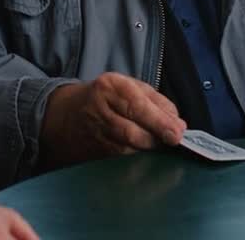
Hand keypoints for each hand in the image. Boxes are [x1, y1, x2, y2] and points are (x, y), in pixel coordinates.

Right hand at [40, 72, 185, 168]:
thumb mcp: (130, 86)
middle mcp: (99, 110)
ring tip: (157, 143)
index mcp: (110, 87)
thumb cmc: (106, 98)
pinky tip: (142, 151)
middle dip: (156, 138)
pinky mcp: (93, 152)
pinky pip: (120, 159)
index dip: (160, 122)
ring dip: (148, 149)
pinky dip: (136, 157)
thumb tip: (178, 123)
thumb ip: (157, 101)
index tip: (178, 133)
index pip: (138, 107)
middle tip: (172, 140)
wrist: (66, 114)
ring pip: (127, 149)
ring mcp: (94, 133)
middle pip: (132, 131)